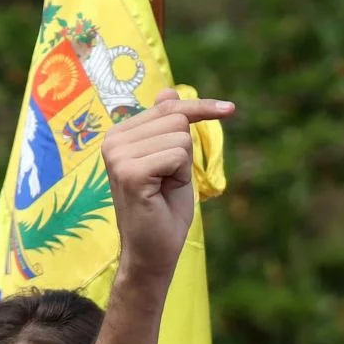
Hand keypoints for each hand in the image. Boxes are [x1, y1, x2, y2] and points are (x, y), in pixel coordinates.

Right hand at [99, 94, 233, 298]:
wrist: (153, 253)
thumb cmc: (164, 210)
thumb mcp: (171, 161)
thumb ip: (166, 126)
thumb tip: (168, 90)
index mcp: (120, 134)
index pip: (169, 106)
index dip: (201, 108)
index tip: (231, 110)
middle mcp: (112, 139)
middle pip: (177, 118)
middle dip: (184, 153)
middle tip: (167, 182)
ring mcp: (118, 155)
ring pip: (180, 137)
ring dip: (181, 167)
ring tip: (162, 189)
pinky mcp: (130, 171)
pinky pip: (177, 155)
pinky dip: (179, 176)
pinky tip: (161, 193)